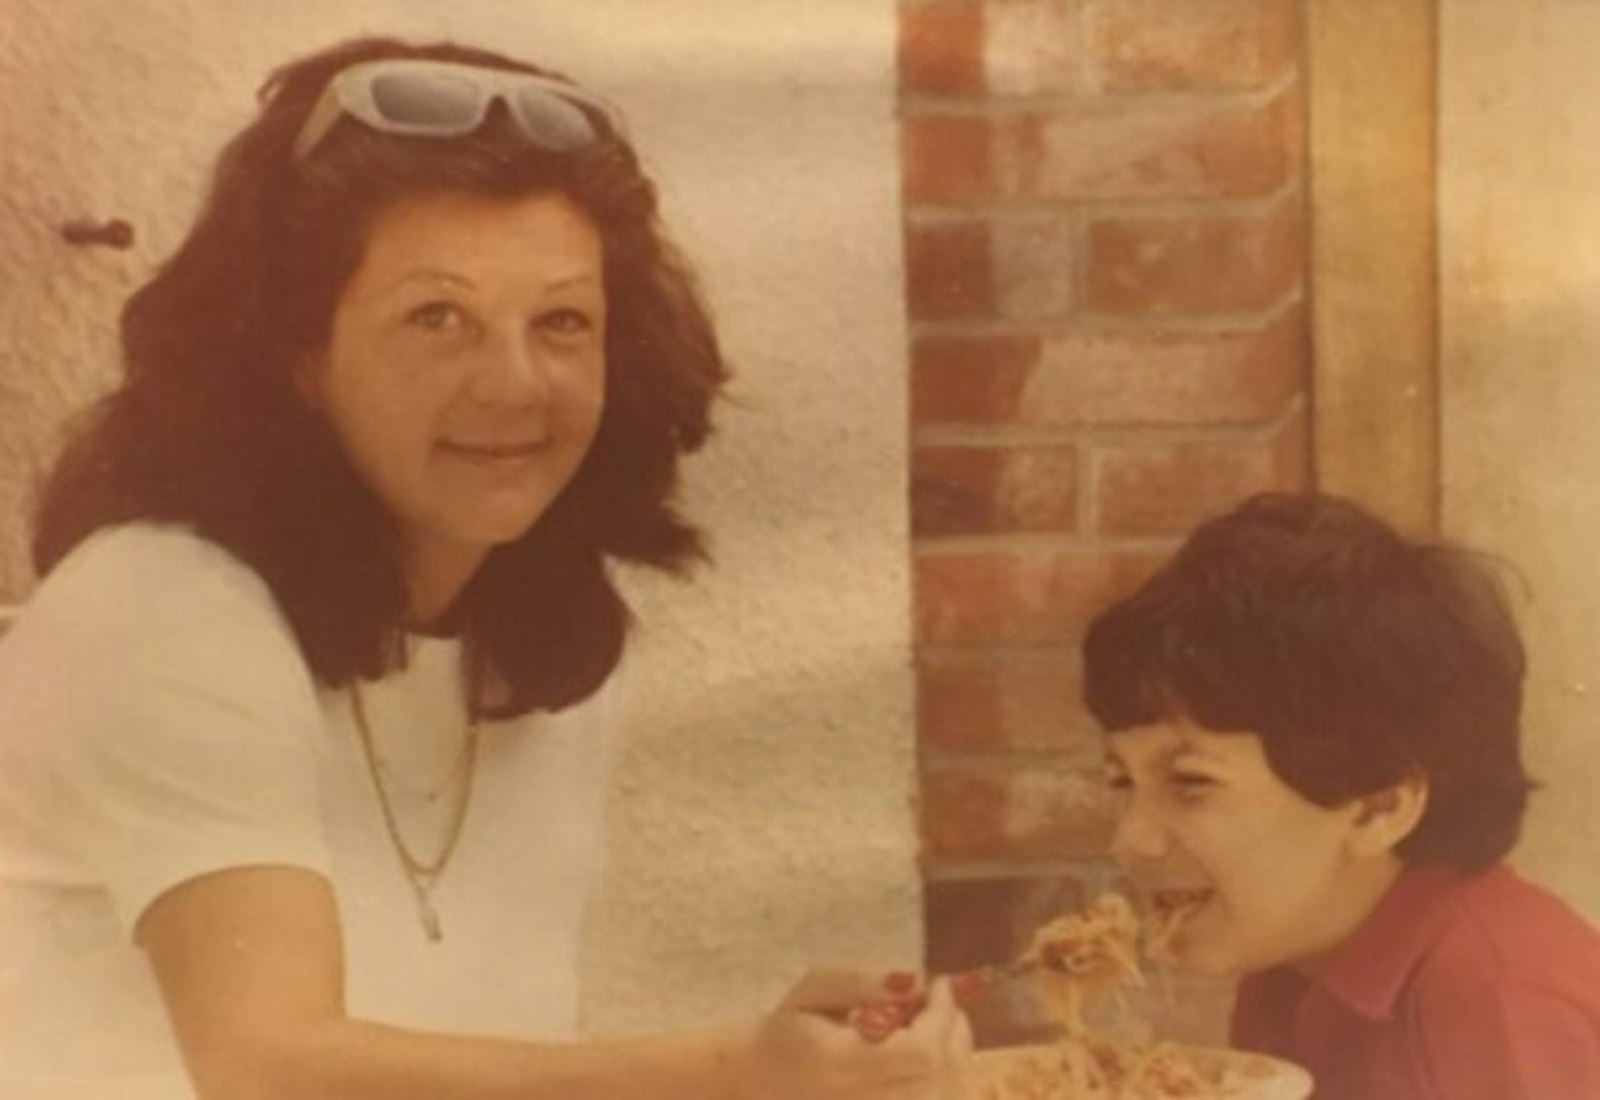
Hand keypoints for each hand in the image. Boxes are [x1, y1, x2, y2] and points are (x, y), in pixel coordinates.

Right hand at [739, 969, 972, 1099]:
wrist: (768, 1083)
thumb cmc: (792, 1030)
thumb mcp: (814, 989)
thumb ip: (862, 981)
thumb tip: (915, 981)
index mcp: (846, 1069)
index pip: (923, 1053)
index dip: (942, 1015)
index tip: (937, 983)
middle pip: (944, 1073)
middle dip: (952, 1026)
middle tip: (935, 999)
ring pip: (950, 1091)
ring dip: (953, 1049)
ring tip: (927, 1024)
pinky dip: (947, 1075)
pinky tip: (927, 1053)